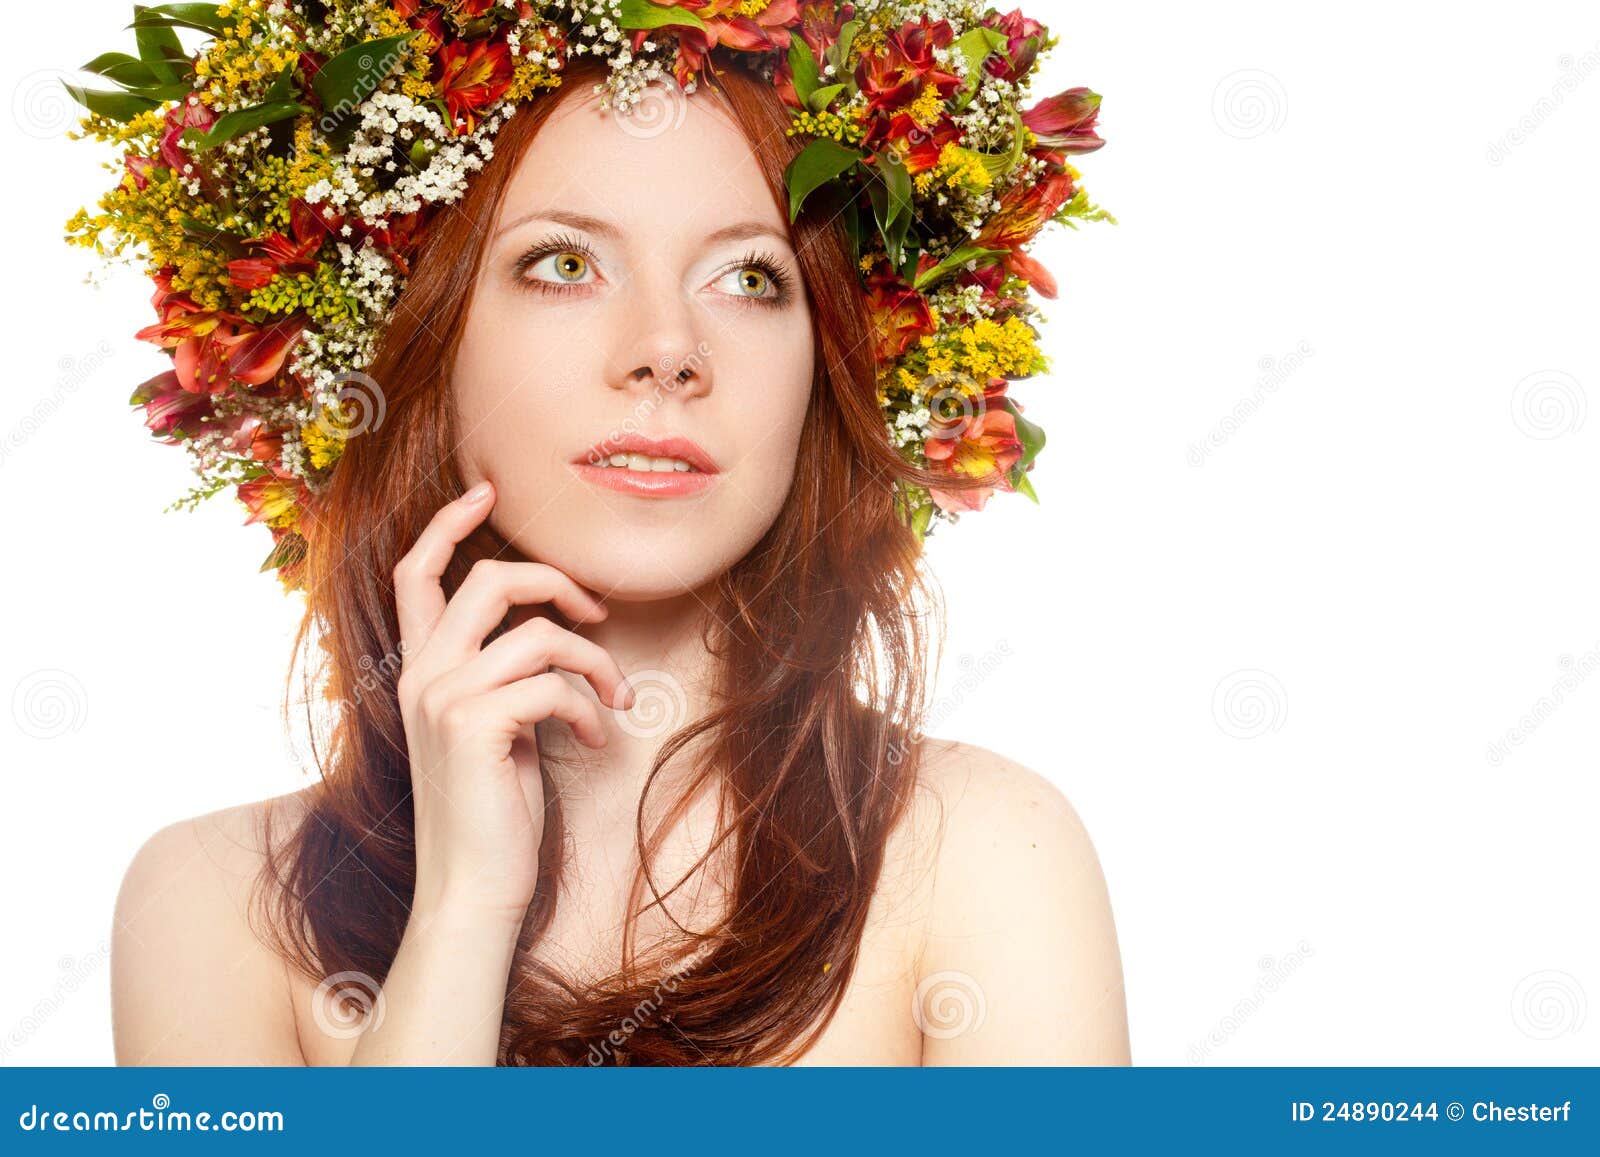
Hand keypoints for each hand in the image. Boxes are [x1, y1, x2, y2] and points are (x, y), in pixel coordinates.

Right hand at [392, 481, 634, 923]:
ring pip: (536, 633)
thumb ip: (499, 676)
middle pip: (490, 580)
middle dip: (557, 583)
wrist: (472, 888)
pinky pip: (554, 685)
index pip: (413, 575)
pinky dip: (590, 709)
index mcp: (419, 671)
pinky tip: (597, 742)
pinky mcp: (473, 726)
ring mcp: (442, 698)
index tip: (487, 490)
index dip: (446, 524)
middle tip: (597, 612)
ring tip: (612, 699)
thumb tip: (553, 633)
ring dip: (594, 662)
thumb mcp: (494, 730)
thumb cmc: (493, 811)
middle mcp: (420, 676)